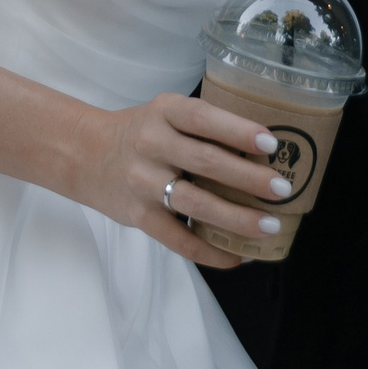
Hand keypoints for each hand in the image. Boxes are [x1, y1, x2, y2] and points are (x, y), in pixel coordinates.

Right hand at [69, 92, 297, 267]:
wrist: (86, 155)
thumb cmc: (141, 132)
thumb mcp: (165, 114)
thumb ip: (202, 128)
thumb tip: (262, 153)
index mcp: (163, 112)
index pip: (202, 119)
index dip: (237, 130)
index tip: (271, 143)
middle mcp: (151, 144)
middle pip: (206, 163)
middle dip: (249, 179)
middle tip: (282, 189)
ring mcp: (143, 183)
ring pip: (196, 205)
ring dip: (237, 218)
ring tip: (270, 226)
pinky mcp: (139, 217)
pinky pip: (179, 240)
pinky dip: (211, 252)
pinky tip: (238, 256)